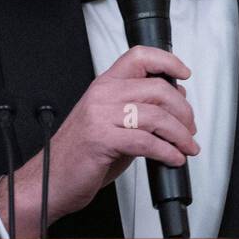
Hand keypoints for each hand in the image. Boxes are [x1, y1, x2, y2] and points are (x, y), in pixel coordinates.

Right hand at [0, 45, 198, 236]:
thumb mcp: (111, 123)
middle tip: (190, 127)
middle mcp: (102, 96)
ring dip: (180, 134)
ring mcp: (100, 116)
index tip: (183, 73)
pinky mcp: (101, 140)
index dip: (166, 61)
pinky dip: (166, 151)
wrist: (48, 180)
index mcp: (104, 86)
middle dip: (182, 110)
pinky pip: (145, 141)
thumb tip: (174, 101)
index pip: (138, 57)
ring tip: (187, 147)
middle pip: (156, 88)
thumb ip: (138, 110)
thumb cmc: (79, 154)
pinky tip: (173, 158)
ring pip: (155, 115)